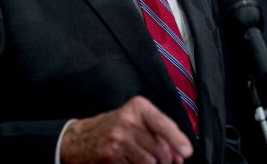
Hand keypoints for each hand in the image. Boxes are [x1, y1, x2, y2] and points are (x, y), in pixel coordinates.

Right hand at [60, 96, 192, 163]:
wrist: (79, 138)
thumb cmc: (113, 127)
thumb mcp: (135, 119)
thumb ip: (159, 132)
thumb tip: (180, 154)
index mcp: (138, 108)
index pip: (163, 124)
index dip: (177, 140)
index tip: (186, 152)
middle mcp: (128, 121)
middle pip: (160, 148)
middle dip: (167, 160)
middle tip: (166, 162)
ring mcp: (118, 139)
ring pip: (150, 162)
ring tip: (147, 161)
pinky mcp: (110, 156)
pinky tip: (132, 162)